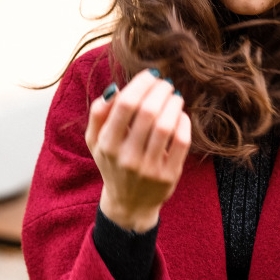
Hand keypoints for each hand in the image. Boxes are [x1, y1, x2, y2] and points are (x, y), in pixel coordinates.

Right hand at [85, 70, 190, 231]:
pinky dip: (183, 122)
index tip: (151, 75)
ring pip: (166, 126)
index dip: (141, 84)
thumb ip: (98, 114)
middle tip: (166, 83)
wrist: (129, 203)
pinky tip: (180, 115)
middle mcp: (126, 157)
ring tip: (174, 96)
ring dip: (174, 104)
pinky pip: (181, 141)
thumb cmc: (113, 163)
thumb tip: (115, 89)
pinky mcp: (169, 175)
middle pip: (148, 112)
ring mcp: (149, 168)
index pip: (125, 105)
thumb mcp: (96, 141)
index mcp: (107, 144)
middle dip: (160, 91)